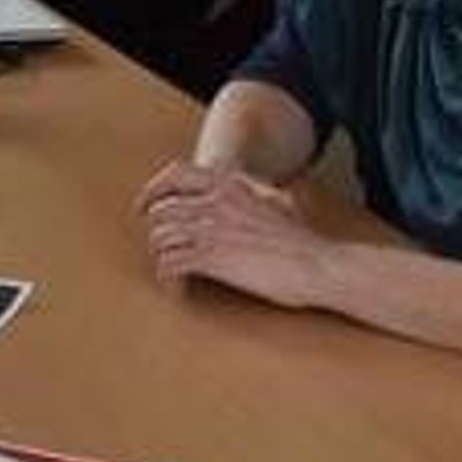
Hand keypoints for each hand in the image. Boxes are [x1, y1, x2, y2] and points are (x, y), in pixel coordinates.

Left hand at [137, 161, 336, 310]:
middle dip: (157, 231)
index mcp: (230, 185)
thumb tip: (256, 190)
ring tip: (171, 271)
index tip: (144, 207)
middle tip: (163, 249)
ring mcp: (210, 229)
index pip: (175, 174)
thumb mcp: (277, 203)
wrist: (317, 265)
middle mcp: (215, 202)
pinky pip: (169, 265)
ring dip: (161, 256)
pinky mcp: (210, 258)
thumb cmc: (301, 242)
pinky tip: (177, 286)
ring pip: (159, 237)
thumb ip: (257, 194)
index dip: (152, 190)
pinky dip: (168, 278)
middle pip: (161, 210)